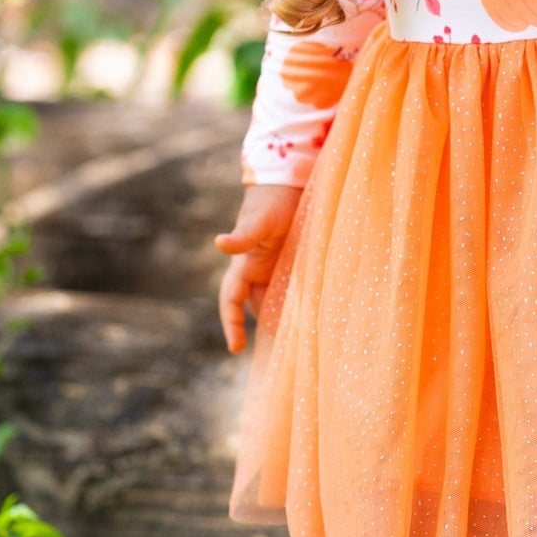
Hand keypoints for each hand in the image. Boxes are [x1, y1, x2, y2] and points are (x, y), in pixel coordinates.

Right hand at [214, 185, 302, 352]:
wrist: (290, 183)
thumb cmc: (270, 201)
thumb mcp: (258, 220)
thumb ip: (242, 235)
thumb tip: (218, 243)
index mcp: (244, 266)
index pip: (231, 301)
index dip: (231, 324)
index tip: (235, 348)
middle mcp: (258, 272)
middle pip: (258, 308)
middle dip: (265, 328)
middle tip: (283, 354)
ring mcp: (277, 270)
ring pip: (278, 302)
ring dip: (286, 319)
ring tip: (303, 341)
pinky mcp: (297, 265)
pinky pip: (297, 290)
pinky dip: (303, 303)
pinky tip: (318, 314)